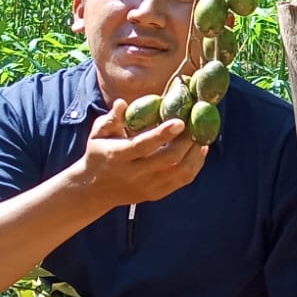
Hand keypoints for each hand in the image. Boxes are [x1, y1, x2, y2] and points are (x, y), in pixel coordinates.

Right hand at [73, 101, 207, 210]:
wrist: (95, 190)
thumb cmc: (99, 154)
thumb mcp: (98, 134)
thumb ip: (111, 119)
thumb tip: (122, 103)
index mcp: (117, 157)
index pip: (142, 146)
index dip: (162, 134)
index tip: (180, 121)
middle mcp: (133, 174)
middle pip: (167, 158)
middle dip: (186, 140)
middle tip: (196, 122)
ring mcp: (147, 186)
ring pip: (180, 171)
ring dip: (195, 152)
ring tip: (201, 133)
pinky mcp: (157, 194)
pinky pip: (183, 180)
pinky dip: (196, 163)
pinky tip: (200, 148)